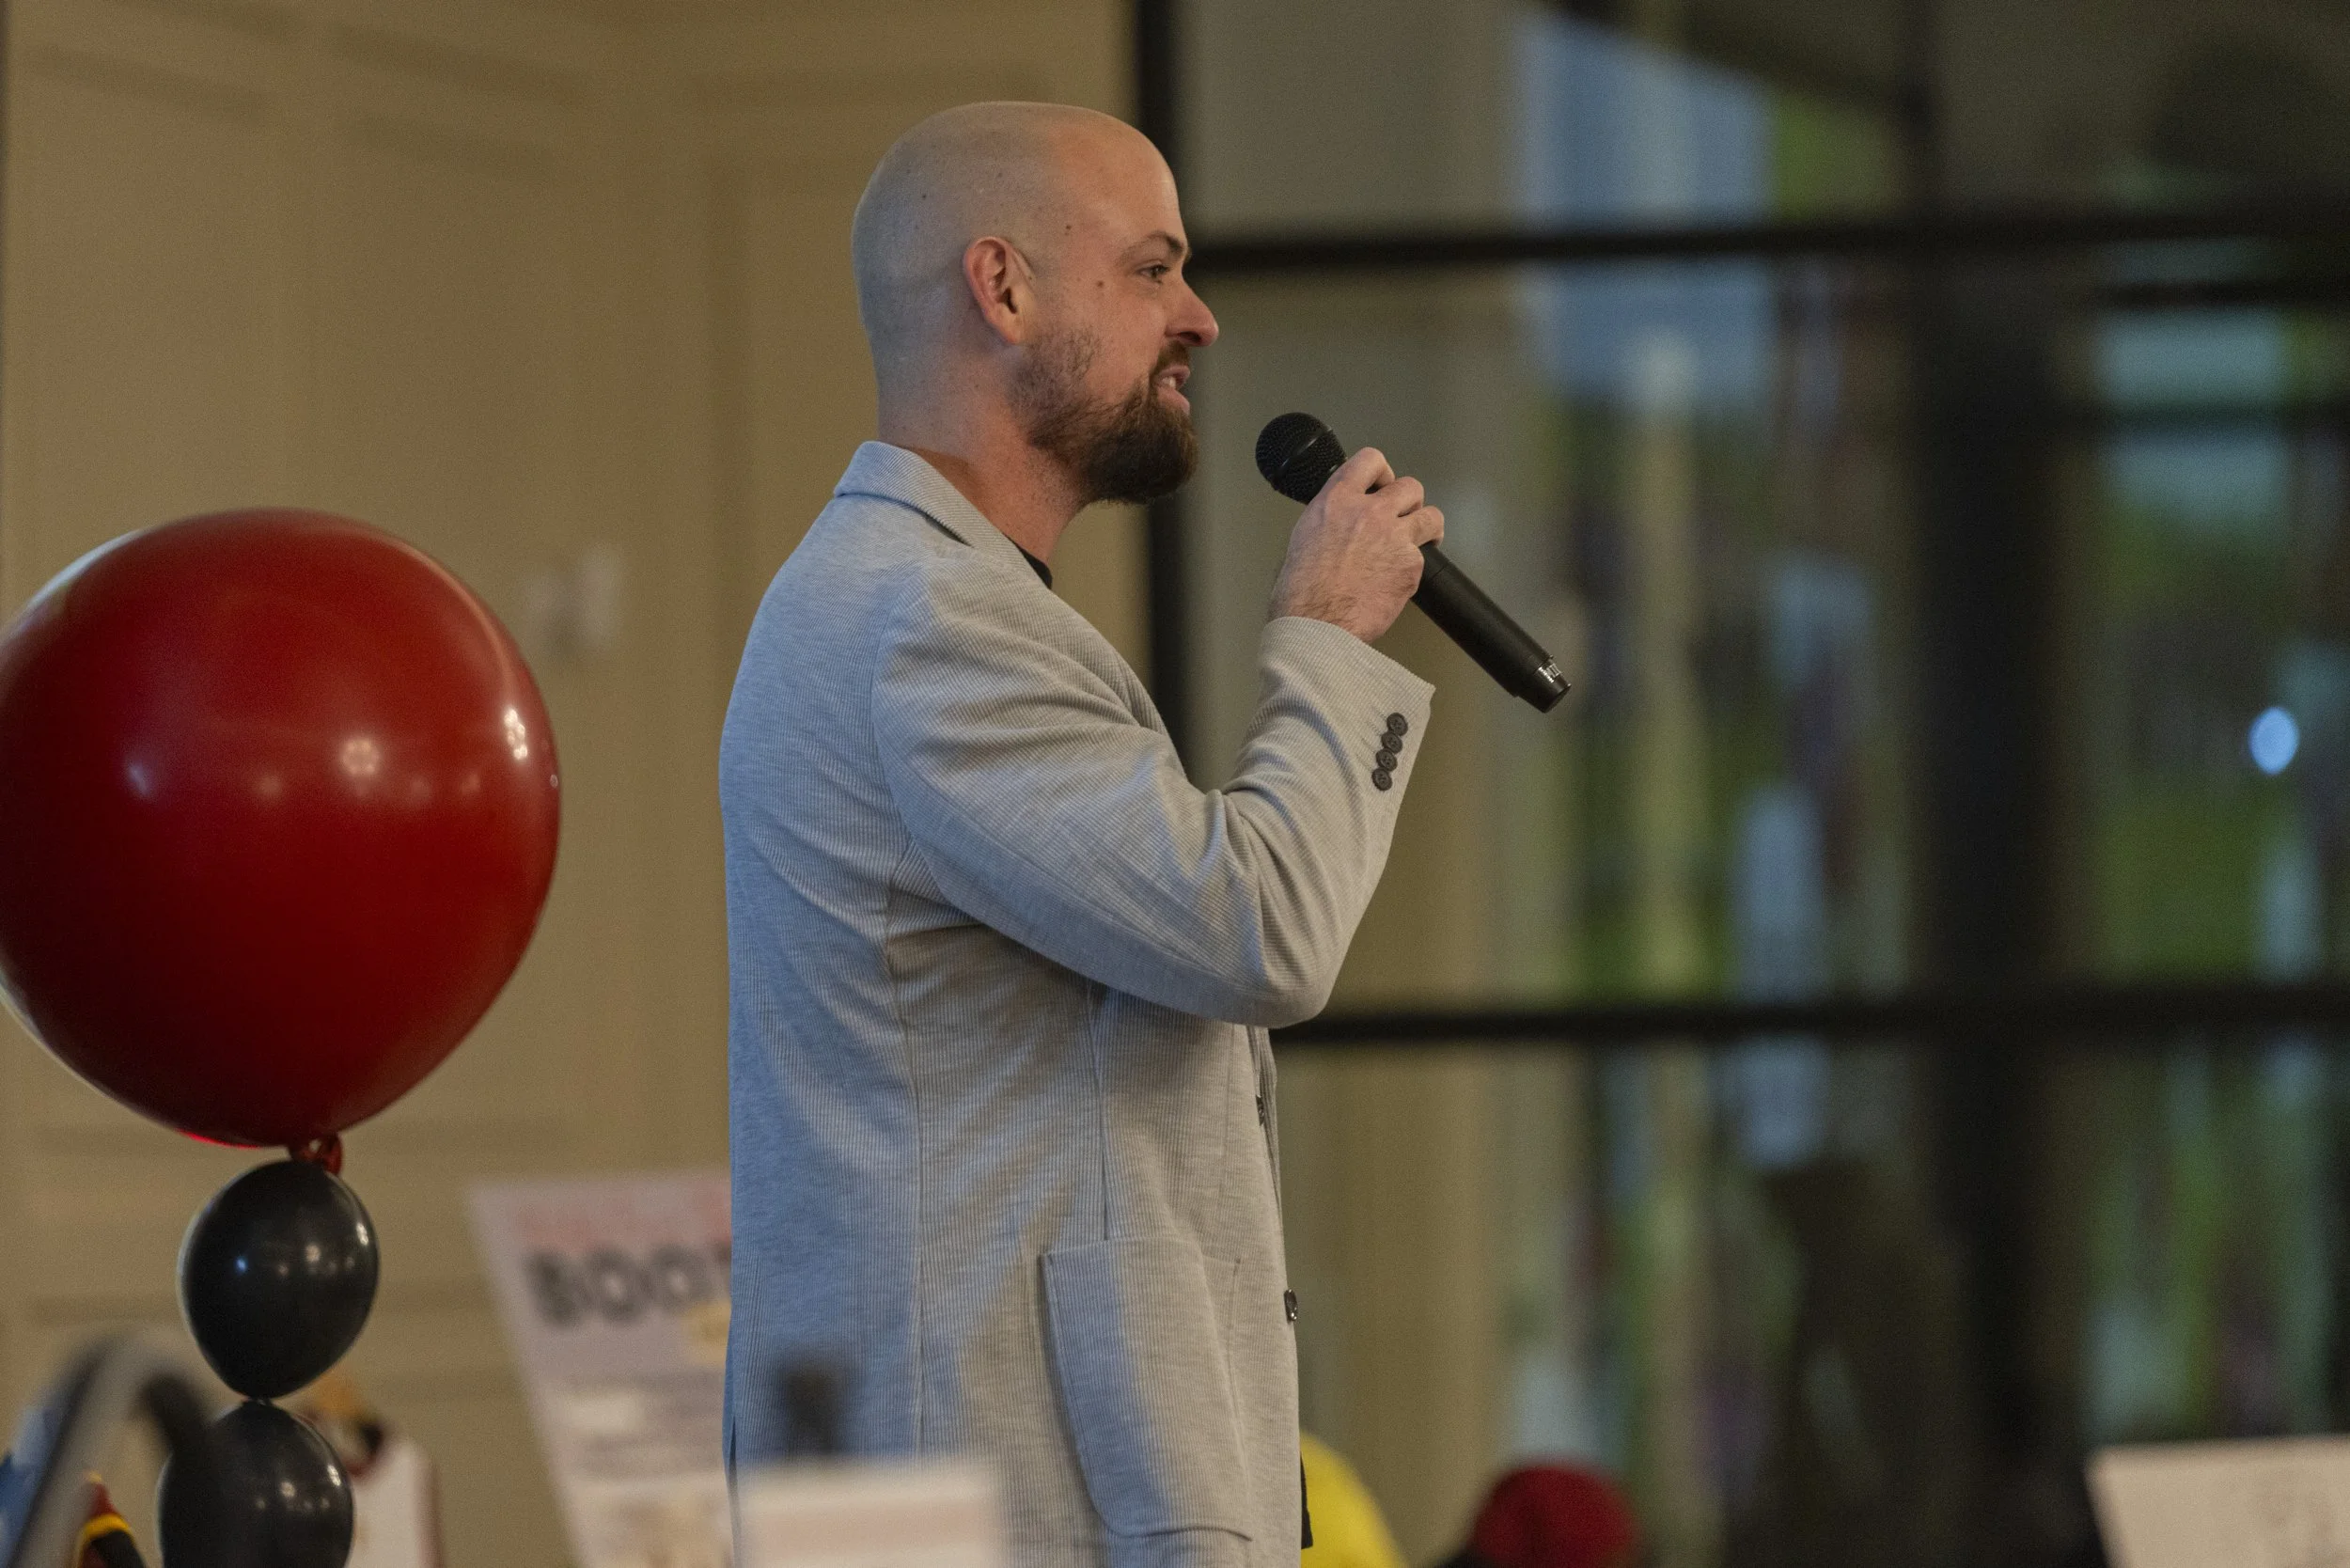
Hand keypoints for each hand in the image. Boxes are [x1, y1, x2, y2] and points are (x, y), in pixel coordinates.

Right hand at [1268, 448, 1443, 642]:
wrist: (1316, 623)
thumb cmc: (1301, 591)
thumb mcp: (1304, 537)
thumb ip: (1331, 519)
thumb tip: (1341, 525)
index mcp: (1337, 500)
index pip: (1370, 460)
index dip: (1382, 472)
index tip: (1382, 485)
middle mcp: (1369, 512)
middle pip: (1409, 486)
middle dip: (1408, 502)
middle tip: (1402, 518)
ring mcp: (1394, 537)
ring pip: (1430, 516)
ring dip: (1427, 527)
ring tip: (1421, 540)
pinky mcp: (1411, 564)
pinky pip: (1424, 557)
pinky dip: (1415, 568)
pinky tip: (1400, 579)